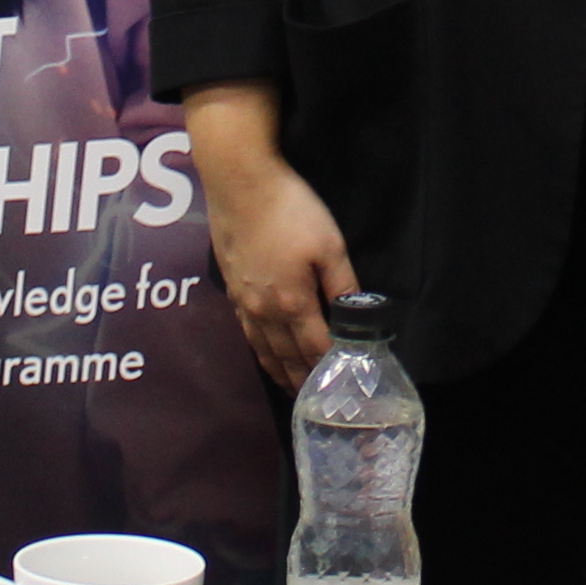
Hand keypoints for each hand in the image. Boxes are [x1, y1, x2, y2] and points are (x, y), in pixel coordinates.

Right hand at [180, 83, 357, 388]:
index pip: (315, 349)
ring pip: (262, 349)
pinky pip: (247, 333)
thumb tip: (355, 317)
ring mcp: (243, 302)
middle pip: (286, 357)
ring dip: (279, 371)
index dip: (330, 369)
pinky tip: (263, 352)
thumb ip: (342, 285)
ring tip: (291, 389)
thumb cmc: (290, 209)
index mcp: (292, 303)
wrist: (238, 182)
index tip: (343, 387)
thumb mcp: (329, 244)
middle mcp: (264, 312)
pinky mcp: (230, 288)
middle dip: (303, 380)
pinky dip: (259, 351)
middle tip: (317, 402)